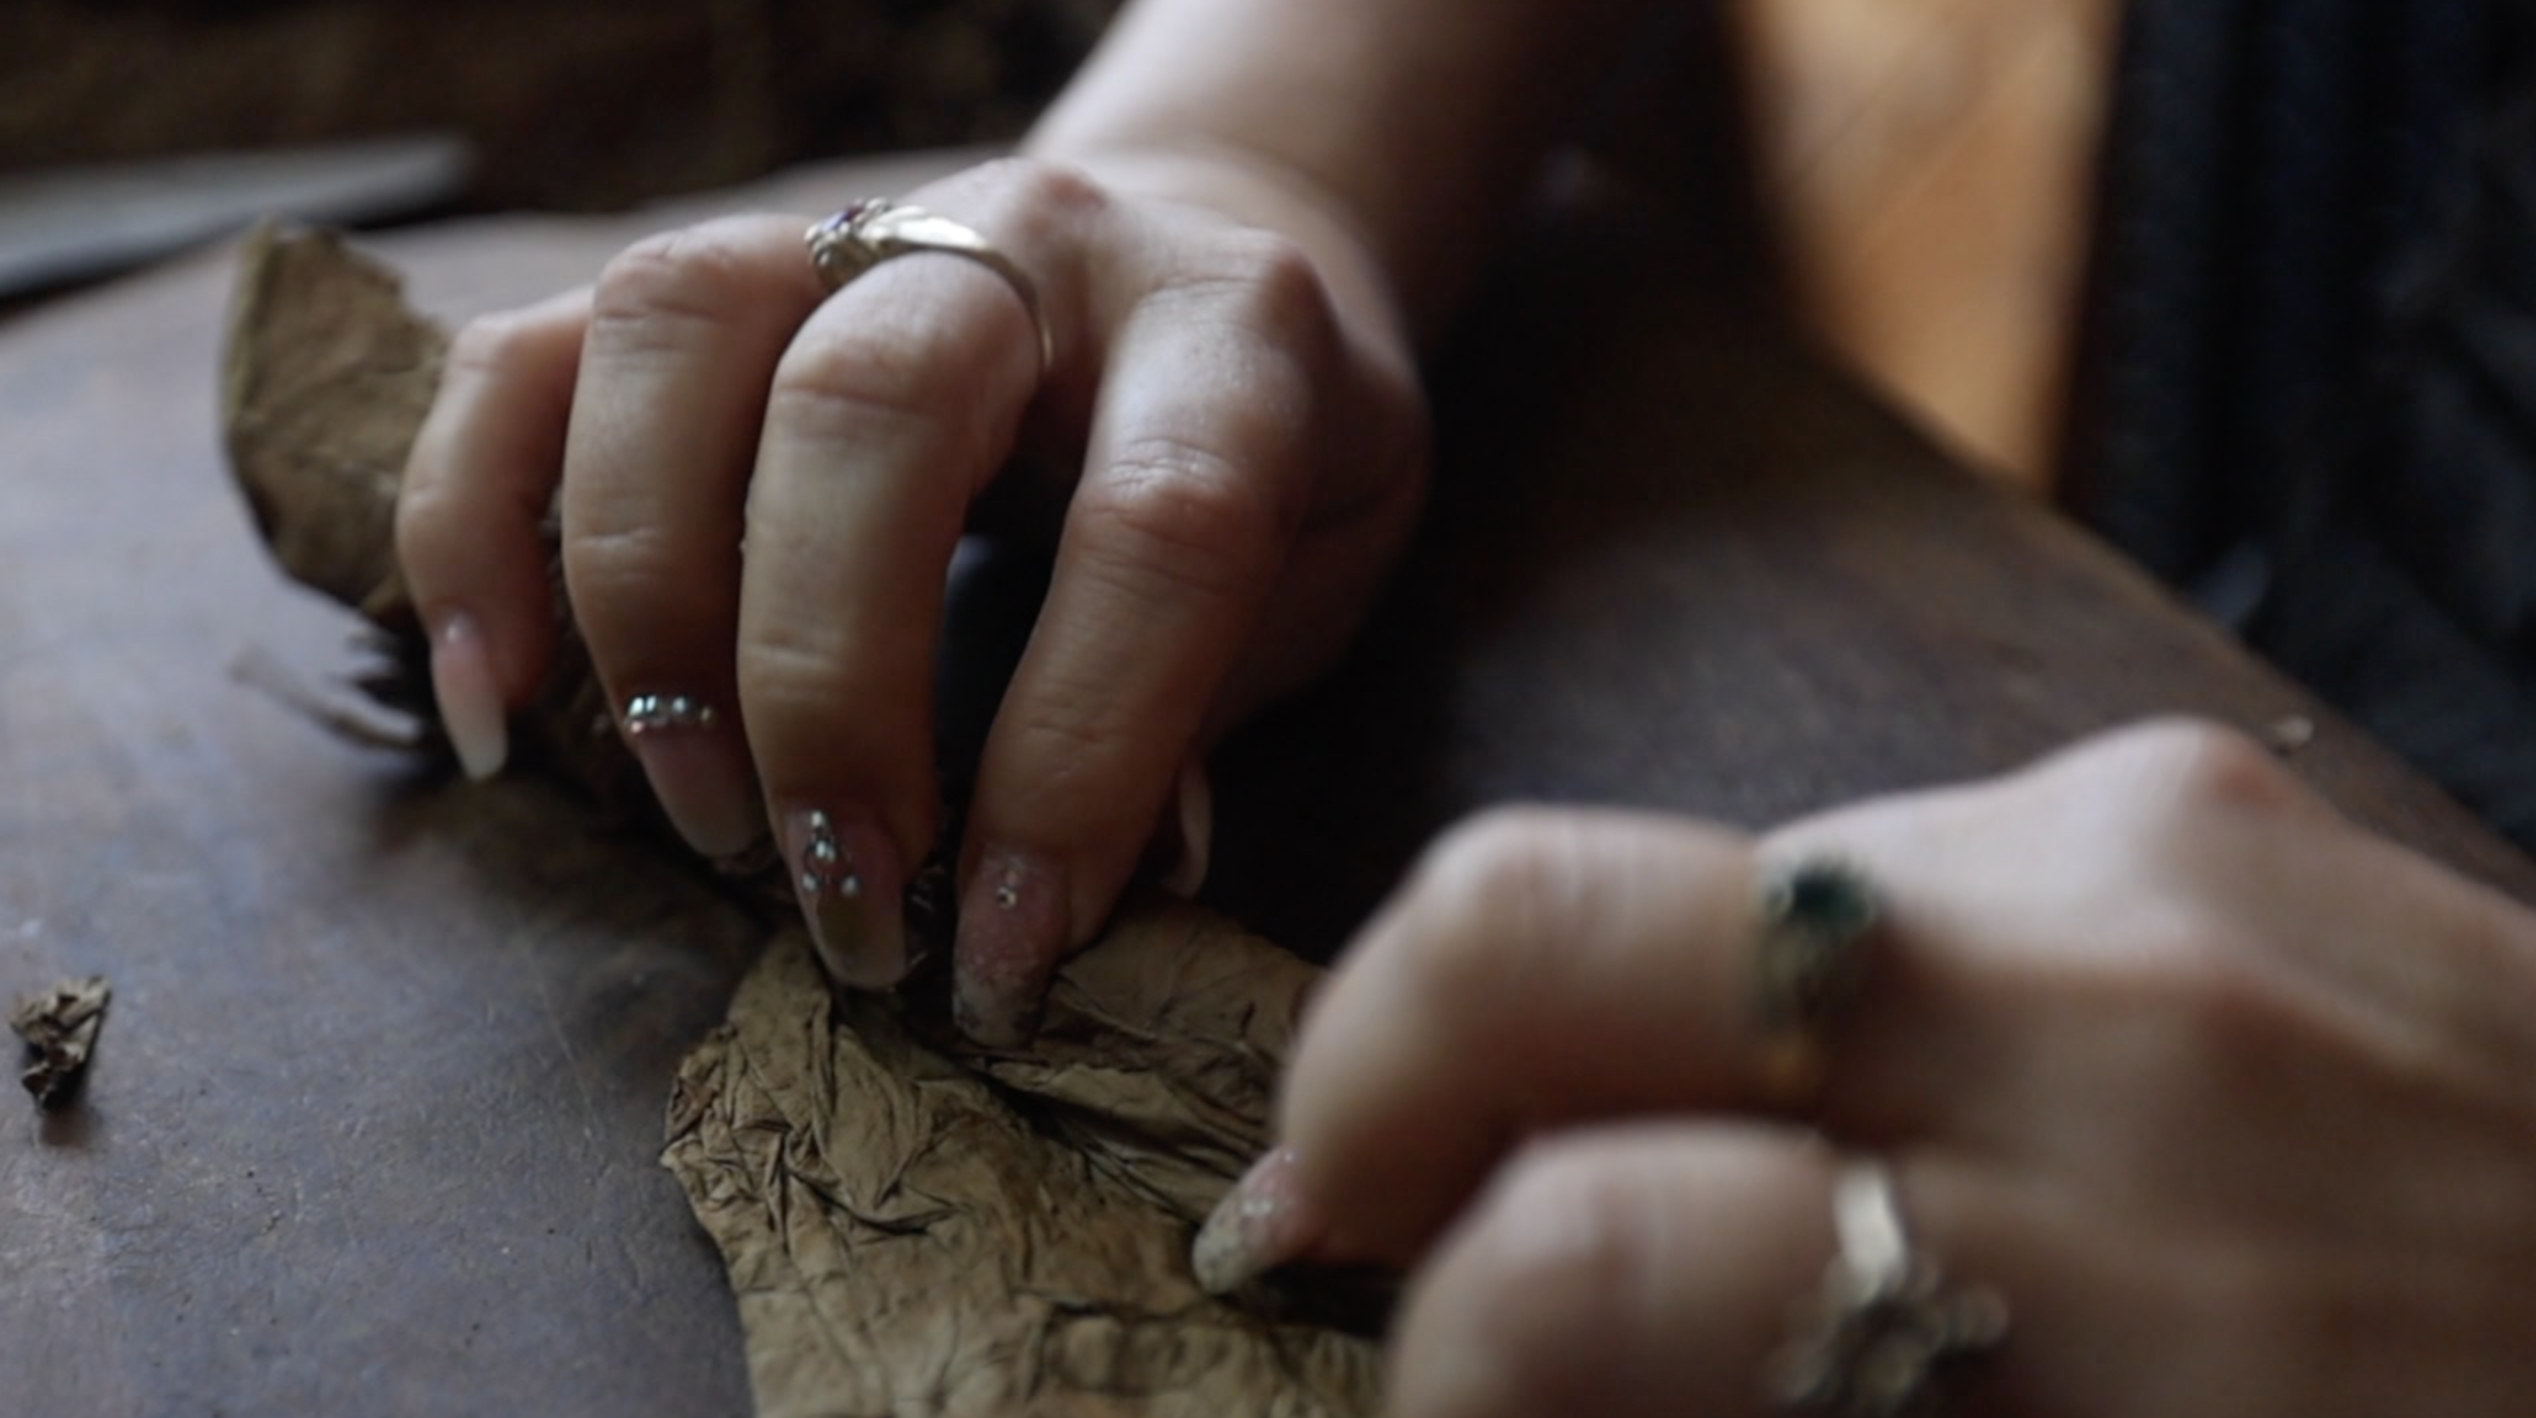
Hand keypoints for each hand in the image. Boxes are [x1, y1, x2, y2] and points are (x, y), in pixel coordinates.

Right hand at [394, 156, 1428, 1037]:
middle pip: (876, 417)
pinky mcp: (706, 269)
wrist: (1197, 249)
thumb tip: (1042, 906)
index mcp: (1229, 333)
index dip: (1077, 762)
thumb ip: (1196, 712)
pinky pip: (526, 359)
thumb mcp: (1306, 580)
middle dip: (830, 697)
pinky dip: (470, 528)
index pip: (1157, 528)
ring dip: (652, 610)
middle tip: (844, 904)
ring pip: (676, 339)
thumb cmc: (1262, 458)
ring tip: (698, 816)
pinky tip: (496, 699)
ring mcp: (849, 227)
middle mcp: (1030, 244)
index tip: (1004, 954)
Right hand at [1203, 720, 2535, 1415]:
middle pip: (1529, 925)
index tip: (1431, 1401)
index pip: (1577, 1262)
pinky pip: (1856, 862)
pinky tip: (1865, 1099)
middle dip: (1370, 1075)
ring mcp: (2136, 854)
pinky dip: (1784, 993)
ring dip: (1586, 1040)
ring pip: (1662, 885)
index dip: (1428, 1362)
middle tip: (1365, 1211)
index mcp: (2118, 1323)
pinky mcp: (2178, 784)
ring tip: (1629, 1167)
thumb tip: (1554, 1385)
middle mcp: (2091, 1023)